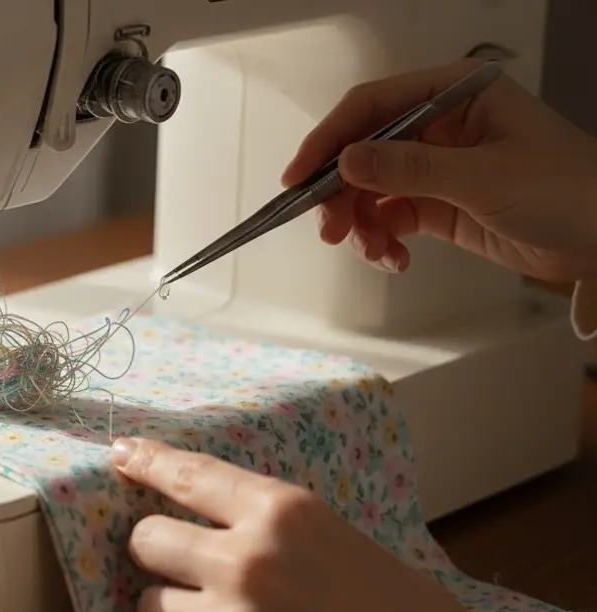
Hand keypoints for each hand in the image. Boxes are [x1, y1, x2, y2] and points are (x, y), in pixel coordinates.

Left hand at [110, 437, 478, 611]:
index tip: (120, 454)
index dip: (146, 462)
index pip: (188, 475)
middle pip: (146, 540)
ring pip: (147, 608)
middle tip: (184, 572)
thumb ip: (270, 526)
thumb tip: (207, 519)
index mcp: (281, 512)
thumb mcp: (339, 537)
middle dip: (158, 555)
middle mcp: (245, 561)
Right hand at [283, 58, 596, 281]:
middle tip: (328, 230)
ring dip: (359, 223)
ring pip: (371, 189)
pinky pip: (391, 218)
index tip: (299, 177)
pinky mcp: (440, 205)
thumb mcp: (485, 178)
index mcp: (455, 95)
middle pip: (363, 151)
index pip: (374, 105)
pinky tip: (394, 260)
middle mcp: (440, 125)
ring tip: (372, 253)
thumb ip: (412, 168)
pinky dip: (382, 241)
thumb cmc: (567, 191)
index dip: (330, 139)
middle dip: (341, 193)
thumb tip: (346, 160)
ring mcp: (438, 166)